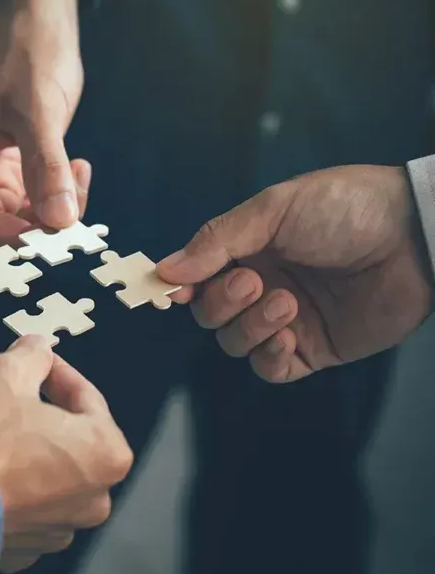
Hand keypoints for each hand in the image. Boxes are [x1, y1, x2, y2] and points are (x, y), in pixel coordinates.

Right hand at [0, 0, 88, 246]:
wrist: (35, 24)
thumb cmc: (26, 55)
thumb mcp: (39, 113)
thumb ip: (47, 168)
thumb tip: (60, 221)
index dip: (22, 238)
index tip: (61, 236)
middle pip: (4, 225)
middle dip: (44, 223)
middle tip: (79, 205)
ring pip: (23, 215)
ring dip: (56, 208)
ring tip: (79, 175)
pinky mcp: (12, 166)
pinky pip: (34, 197)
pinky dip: (58, 193)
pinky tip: (77, 169)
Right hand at [0, 335, 132, 572]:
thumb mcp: (4, 373)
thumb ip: (30, 355)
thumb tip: (37, 349)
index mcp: (105, 452)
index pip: (85, 396)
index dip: (56, 371)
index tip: (38, 362)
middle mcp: (93, 497)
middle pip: (68, 437)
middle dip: (41, 413)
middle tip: (11, 393)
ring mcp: (58, 527)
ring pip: (46, 473)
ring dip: (24, 451)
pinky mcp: (24, 546)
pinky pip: (22, 504)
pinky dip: (7, 486)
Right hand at [157, 165, 433, 382]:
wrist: (413, 235)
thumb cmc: (343, 208)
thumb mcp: (274, 209)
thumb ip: (217, 240)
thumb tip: (165, 271)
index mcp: (246, 250)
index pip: (195, 276)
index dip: (178, 286)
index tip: (170, 291)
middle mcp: (260, 286)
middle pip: (209, 313)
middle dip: (222, 302)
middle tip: (254, 281)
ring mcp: (285, 319)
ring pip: (234, 342)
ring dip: (250, 326)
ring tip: (287, 302)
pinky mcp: (313, 348)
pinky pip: (270, 368)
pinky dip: (268, 356)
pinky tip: (287, 336)